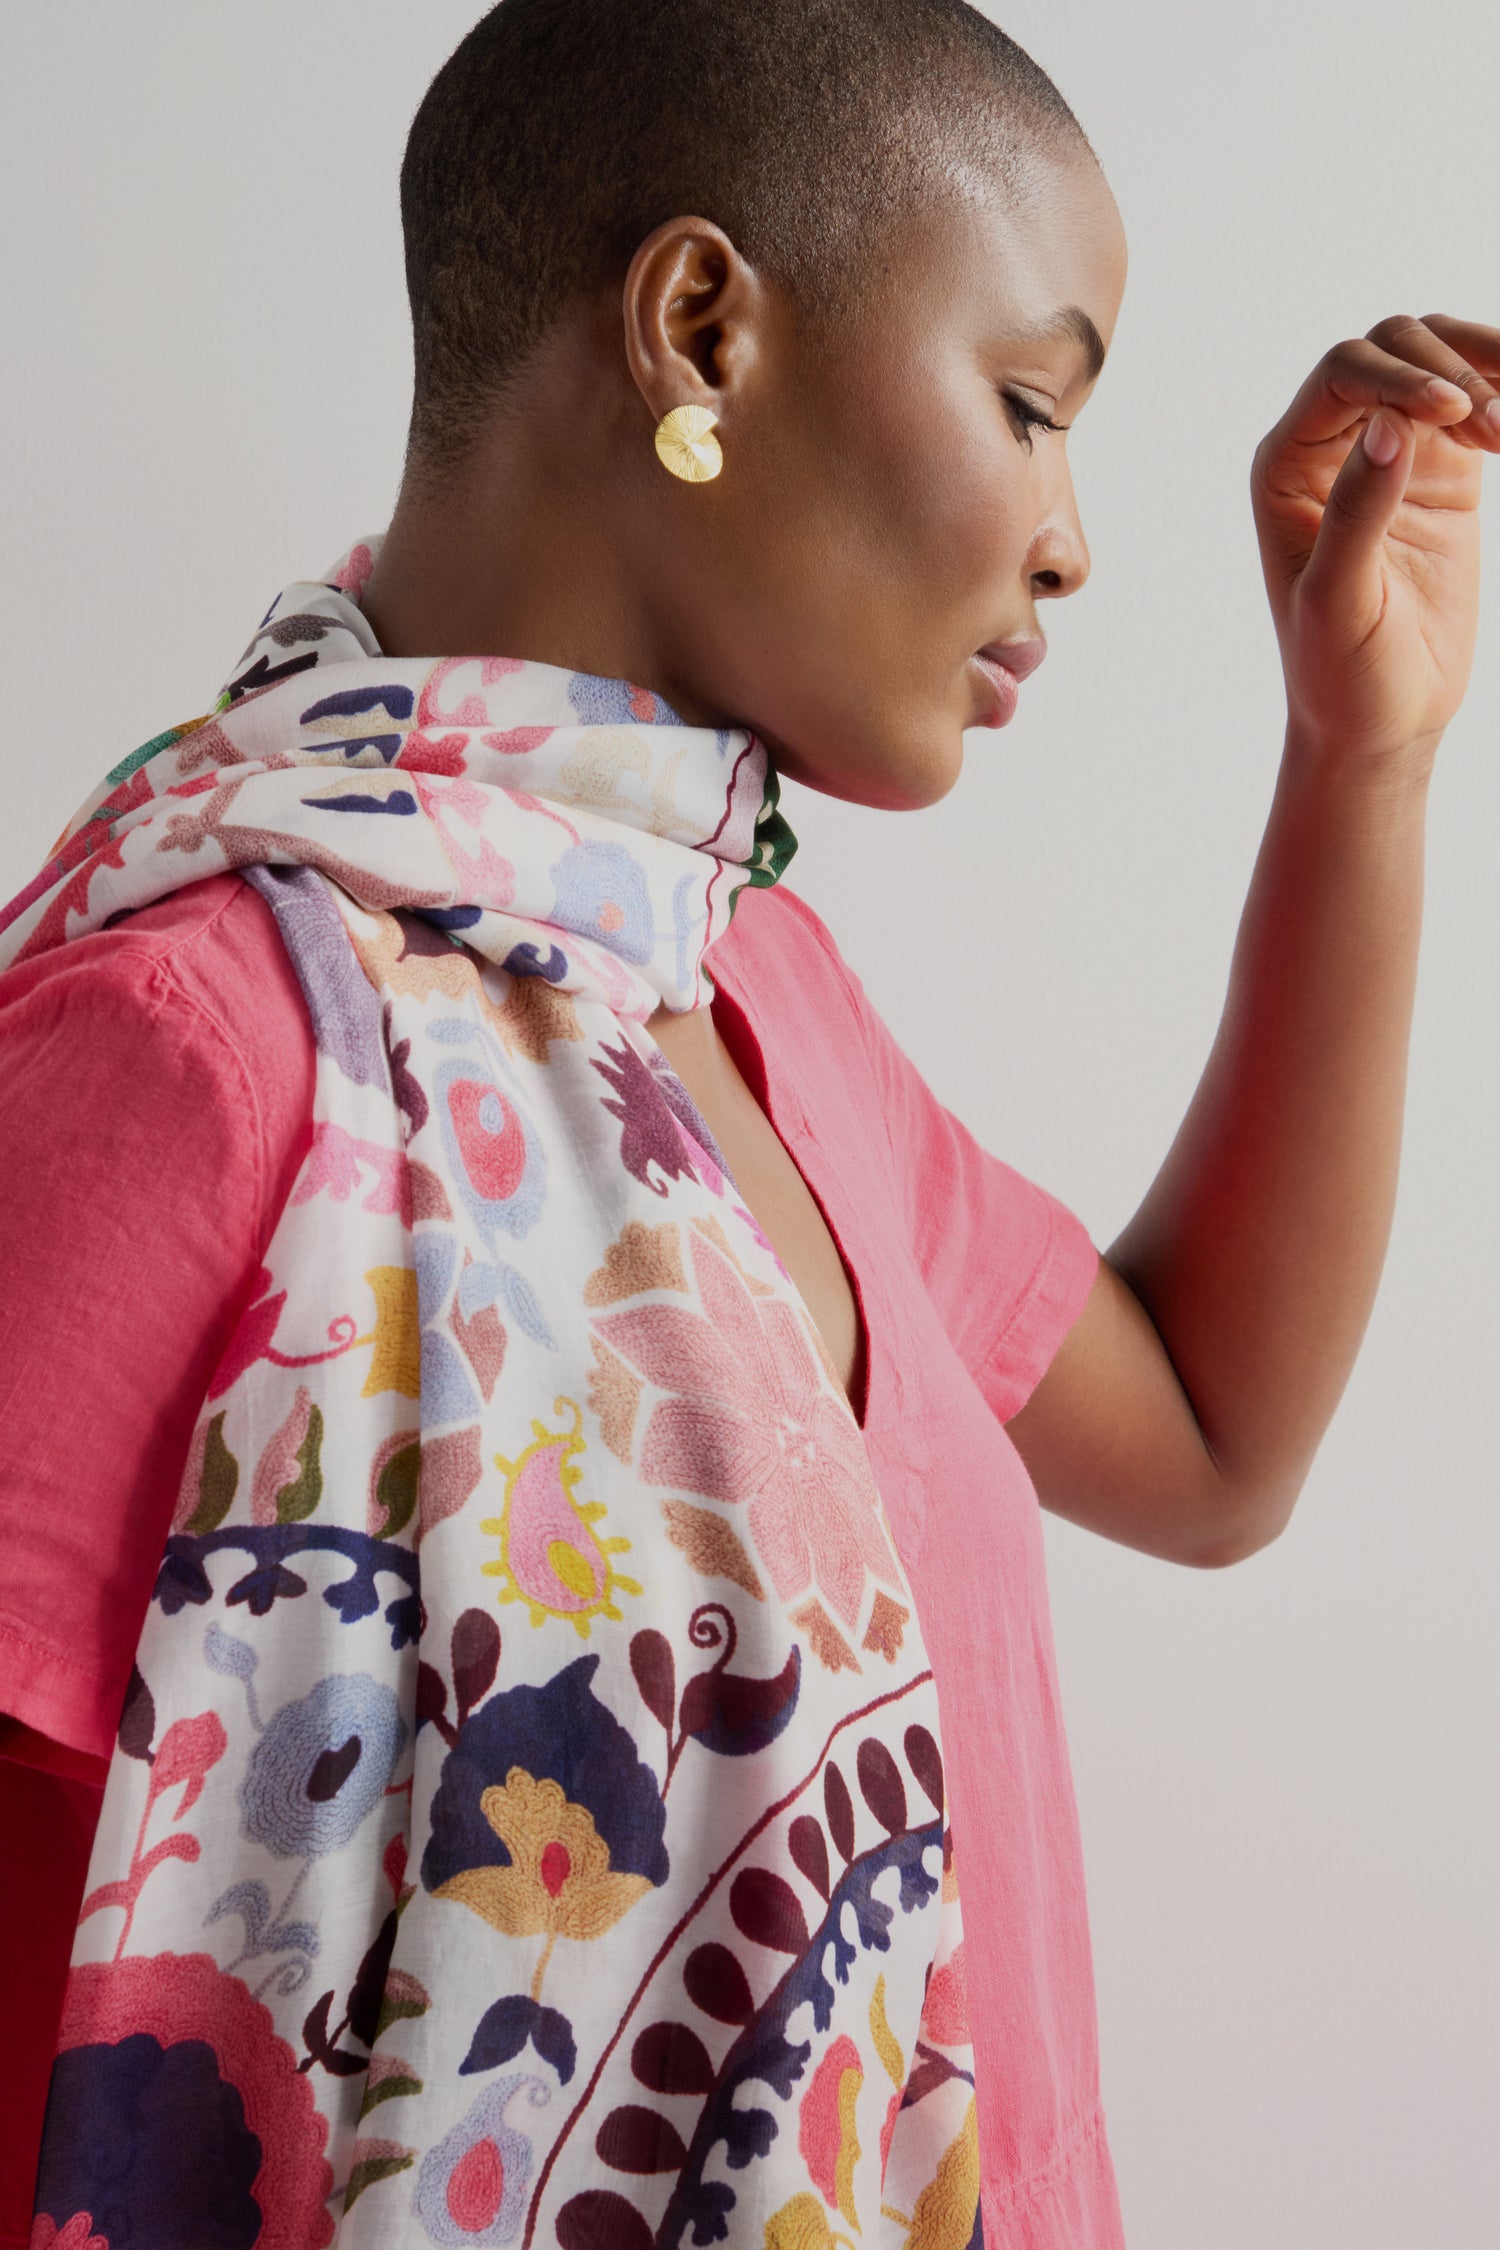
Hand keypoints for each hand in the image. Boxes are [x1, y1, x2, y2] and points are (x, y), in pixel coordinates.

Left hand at [1250, 314, 1497, 773]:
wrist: (1382, 721)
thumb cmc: (1340, 675)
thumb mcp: (1340, 603)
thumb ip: (1357, 514)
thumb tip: (1387, 425)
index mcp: (1285, 468)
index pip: (1342, 376)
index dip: (1399, 376)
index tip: (1453, 411)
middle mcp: (1329, 447)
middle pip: (1391, 347)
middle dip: (1449, 369)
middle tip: (1494, 429)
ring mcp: (1389, 453)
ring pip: (1437, 359)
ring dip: (1484, 372)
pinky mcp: (1440, 470)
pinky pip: (1475, 402)